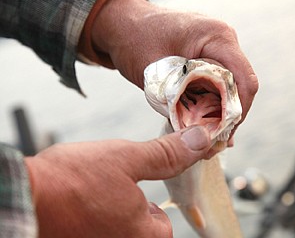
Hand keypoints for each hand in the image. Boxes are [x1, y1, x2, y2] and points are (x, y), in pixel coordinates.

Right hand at [25, 126, 210, 237]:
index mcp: (140, 236)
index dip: (149, 204)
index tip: (135, 188)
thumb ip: (167, 154)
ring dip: (109, 210)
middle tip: (110, 188)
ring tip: (91, 192)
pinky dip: (92, 215)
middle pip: (138, 230)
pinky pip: (95, 229)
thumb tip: (201, 140)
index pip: (162, 226)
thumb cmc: (71, 180)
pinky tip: (78, 201)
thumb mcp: (127, 158)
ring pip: (115, 228)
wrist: (20, 195)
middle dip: (129, 208)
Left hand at [91, 0, 258, 129]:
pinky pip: (215, 84)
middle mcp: (222, 42)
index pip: (244, 80)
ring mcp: (215, 50)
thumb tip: (194, 134)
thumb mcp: (155, 75)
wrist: (121, 23)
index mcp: (217, 38)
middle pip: (240, 87)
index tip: (224, 134)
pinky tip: (202, 123)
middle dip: (229, 116)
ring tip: (209, 137)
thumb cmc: (134, 38)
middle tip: (215, 141)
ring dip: (219, 112)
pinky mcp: (205, 58)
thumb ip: (177, 103)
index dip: (239, 111)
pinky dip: (209, 104)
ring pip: (228, 88)